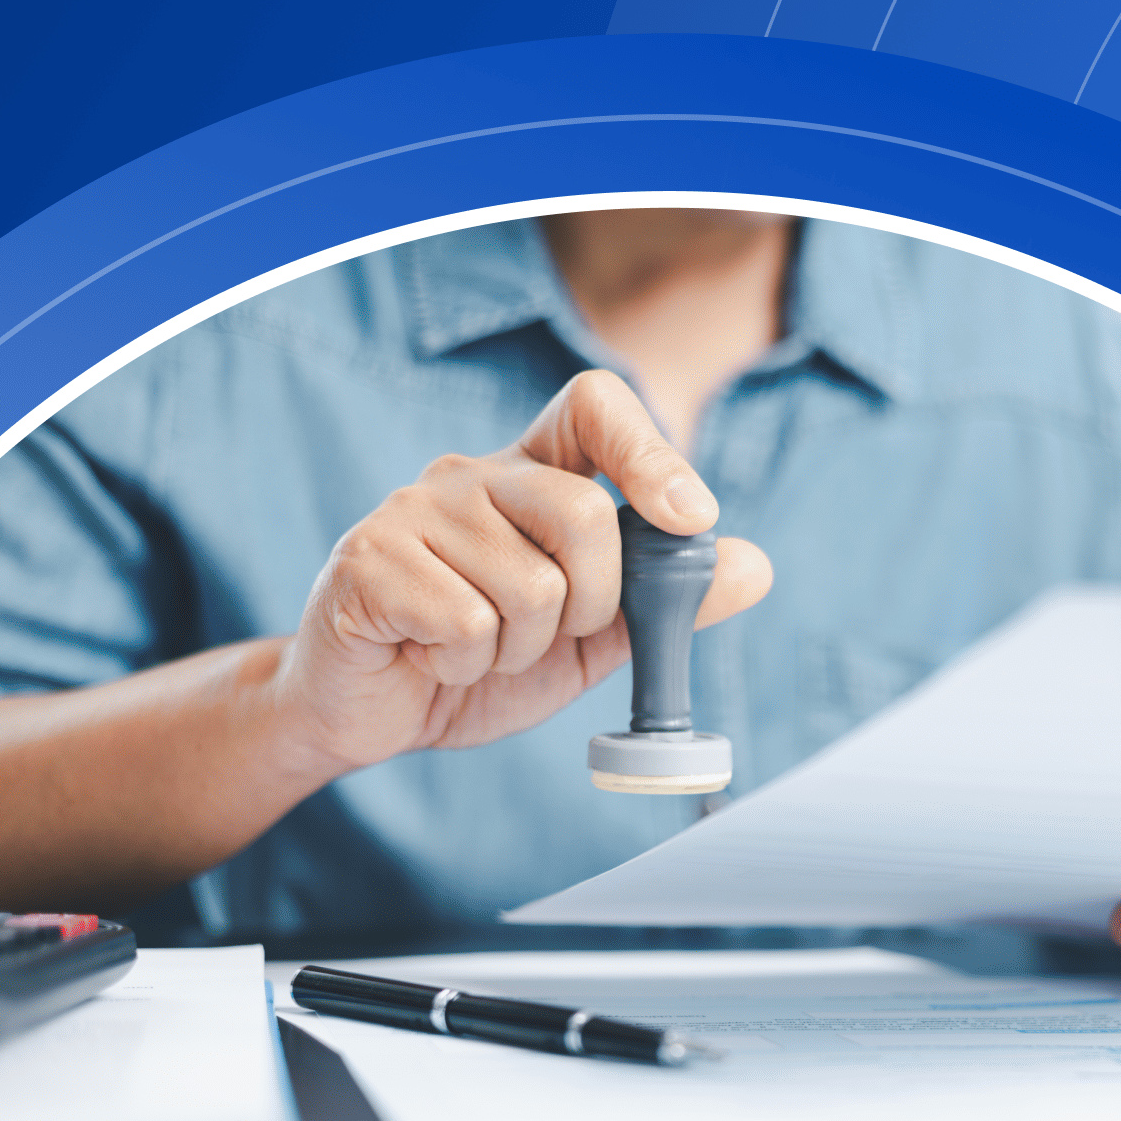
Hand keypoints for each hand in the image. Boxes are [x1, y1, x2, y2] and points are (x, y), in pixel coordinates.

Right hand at [269, 369, 773, 776]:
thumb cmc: (484, 663)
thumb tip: (754, 565)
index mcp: (534, 474)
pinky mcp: (366, 561)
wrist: (374, 716)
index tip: (691, 517)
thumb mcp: (593, 638)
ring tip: (478, 648)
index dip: (649, 450)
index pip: (593, 405)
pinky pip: (465, 623)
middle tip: (553, 634)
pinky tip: (432, 656)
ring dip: (521, 648)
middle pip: (582, 514)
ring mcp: (411, 510)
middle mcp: (472, 474)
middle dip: (592, 603)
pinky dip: (467, 663)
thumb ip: (667, 601)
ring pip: (529, 585)